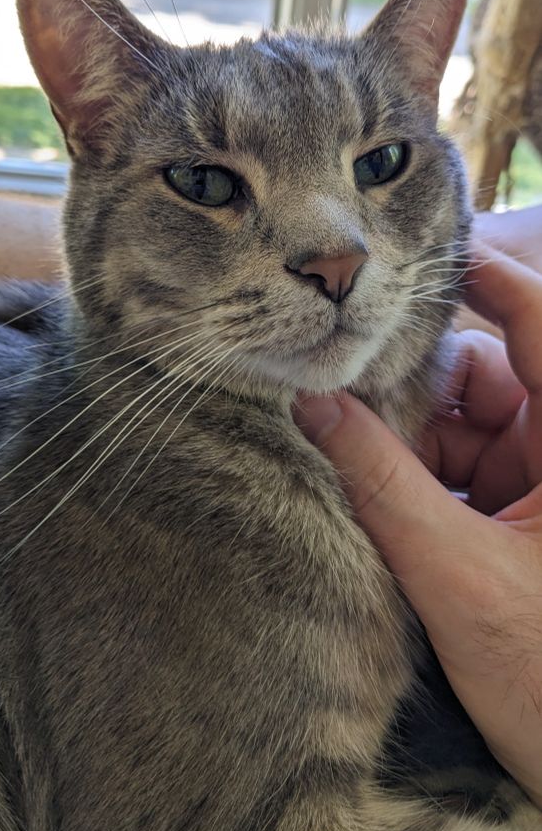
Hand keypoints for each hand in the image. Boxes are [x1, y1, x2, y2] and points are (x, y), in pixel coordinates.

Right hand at [294, 245, 541, 808]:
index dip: (482, 277)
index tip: (416, 254)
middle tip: (342, 396)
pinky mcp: (524, 512)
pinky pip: (462, 466)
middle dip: (414, 387)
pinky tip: (384, 503)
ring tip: (356, 465)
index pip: (538, 322)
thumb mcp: (456, 576)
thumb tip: (312, 407)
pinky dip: (419, 476)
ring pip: (465, 423)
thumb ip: (380, 485)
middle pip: (485, 374)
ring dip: (409, 442)